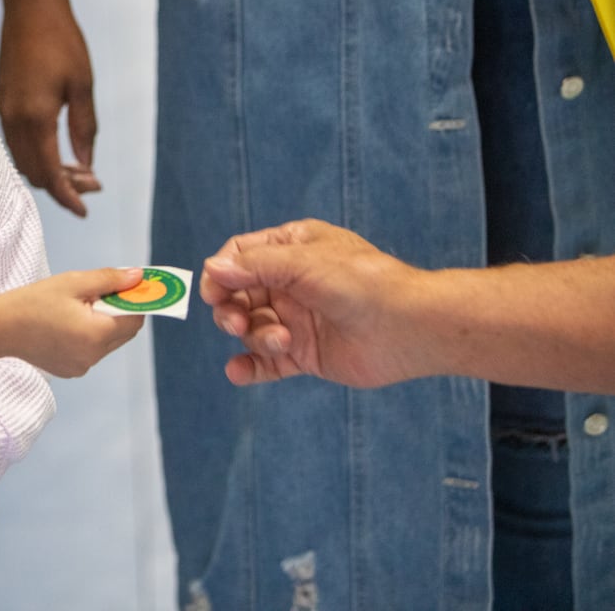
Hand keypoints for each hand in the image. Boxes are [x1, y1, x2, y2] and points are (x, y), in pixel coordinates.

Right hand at [0, 0, 100, 216]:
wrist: (29, 6)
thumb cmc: (62, 41)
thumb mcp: (82, 86)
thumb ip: (84, 129)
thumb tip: (85, 166)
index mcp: (35, 119)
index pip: (49, 174)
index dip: (67, 197)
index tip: (85, 211)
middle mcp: (14, 120)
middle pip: (33, 172)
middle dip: (62, 186)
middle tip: (92, 185)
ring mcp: (5, 111)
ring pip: (22, 159)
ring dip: (48, 171)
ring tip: (78, 170)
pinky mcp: (4, 102)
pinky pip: (16, 143)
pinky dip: (35, 155)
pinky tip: (56, 150)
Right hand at [2, 267, 143, 376]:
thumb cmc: (33, 301)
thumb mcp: (74, 282)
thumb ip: (110, 280)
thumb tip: (138, 277)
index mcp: (96, 334)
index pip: (135, 319)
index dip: (137, 300)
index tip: (130, 286)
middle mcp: (93, 356)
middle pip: (124, 332)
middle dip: (120, 310)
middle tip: (101, 292)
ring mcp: (82, 367)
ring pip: (109, 342)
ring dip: (104, 323)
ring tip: (77, 307)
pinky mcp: (71, 371)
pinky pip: (92, 351)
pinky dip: (89, 336)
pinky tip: (67, 323)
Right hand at [200, 219, 427, 388]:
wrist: (410, 327)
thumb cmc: (362, 283)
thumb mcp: (303, 264)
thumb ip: (254, 266)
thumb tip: (211, 268)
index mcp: (292, 249)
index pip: (240, 256)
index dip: (221, 273)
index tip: (213, 293)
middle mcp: (291, 282)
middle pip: (239, 294)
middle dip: (232, 309)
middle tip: (236, 322)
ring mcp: (297, 319)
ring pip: (252, 328)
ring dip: (256, 337)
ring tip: (282, 343)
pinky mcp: (305, 353)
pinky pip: (267, 362)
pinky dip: (249, 367)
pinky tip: (237, 372)